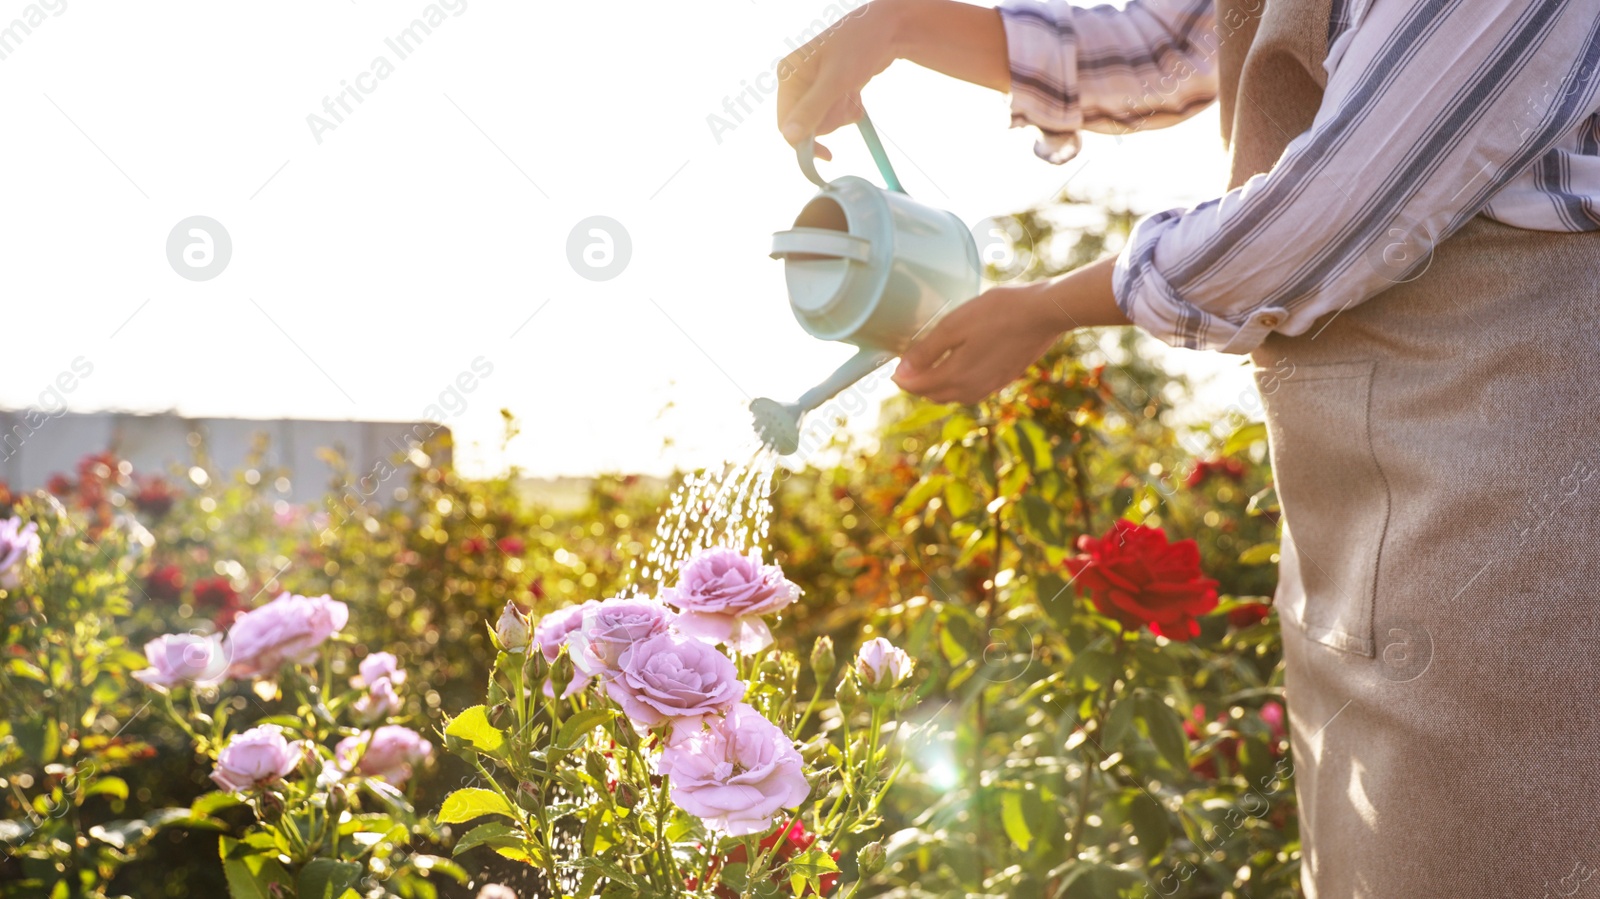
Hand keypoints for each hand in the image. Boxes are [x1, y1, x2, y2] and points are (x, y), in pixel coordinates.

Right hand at [776, 0, 1010, 158]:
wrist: (889, 28)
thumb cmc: (859, 45)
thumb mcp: (836, 80)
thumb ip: (812, 109)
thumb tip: (789, 137)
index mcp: (788, 75)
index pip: (786, 122)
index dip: (804, 141)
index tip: (826, 154)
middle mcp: (797, 80)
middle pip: (805, 124)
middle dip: (829, 121)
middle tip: (846, 104)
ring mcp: (814, 85)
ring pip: (822, 121)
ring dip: (841, 115)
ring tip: (853, 94)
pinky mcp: (831, 88)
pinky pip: (834, 113)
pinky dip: (848, 109)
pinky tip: (856, 93)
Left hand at [891, 257, 1129, 403]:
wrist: (1045, 314)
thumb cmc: (999, 313)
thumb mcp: (954, 325)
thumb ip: (926, 351)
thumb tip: (902, 372)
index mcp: (955, 377)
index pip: (916, 387)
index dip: (901, 377)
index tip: (893, 364)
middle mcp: (970, 390)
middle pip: (932, 395)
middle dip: (916, 383)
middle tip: (909, 363)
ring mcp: (988, 388)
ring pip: (951, 395)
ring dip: (936, 384)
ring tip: (930, 363)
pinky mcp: (1001, 381)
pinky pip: (969, 390)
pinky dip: (956, 382)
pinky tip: (958, 365)